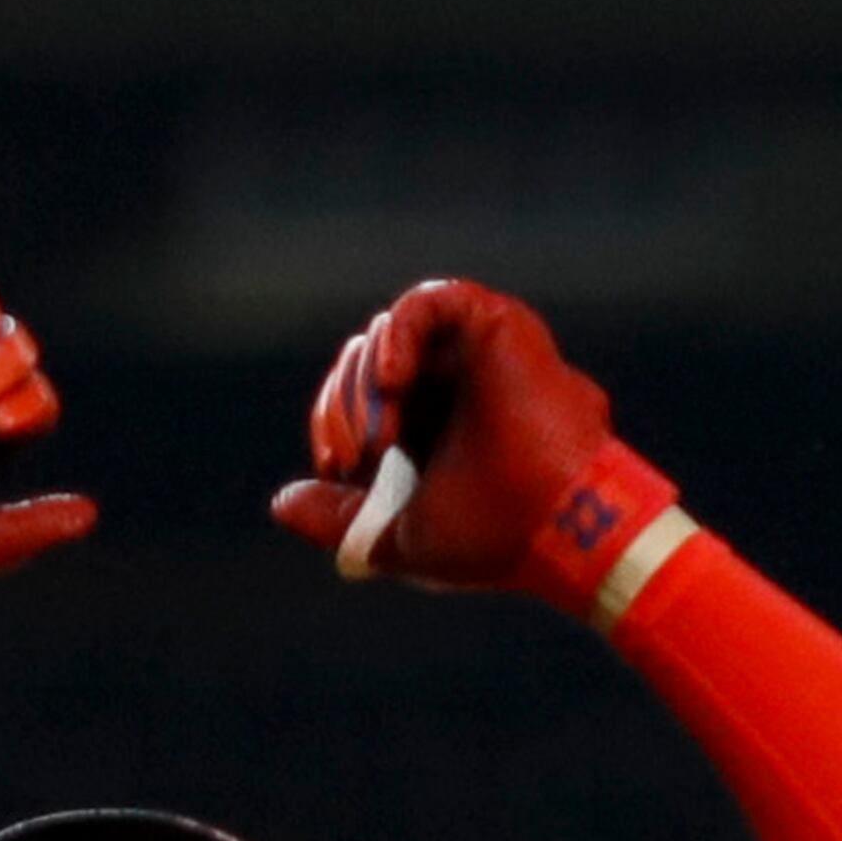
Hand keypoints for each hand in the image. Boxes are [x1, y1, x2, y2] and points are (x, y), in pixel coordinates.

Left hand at [270, 276, 682, 620]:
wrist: (560, 525)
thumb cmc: (492, 538)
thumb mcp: (394, 535)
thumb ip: (338, 519)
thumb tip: (281, 502)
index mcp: (429, 430)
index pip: (356, 401)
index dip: (333, 423)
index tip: (337, 465)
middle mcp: (449, 386)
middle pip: (364, 363)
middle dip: (345, 405)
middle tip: (358, 453)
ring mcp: (471, 353)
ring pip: (387, 334)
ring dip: (366, 381)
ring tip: (383, 432)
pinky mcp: (493, 324)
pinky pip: (425, 302)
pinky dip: (398, 331)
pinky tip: (394, 376)